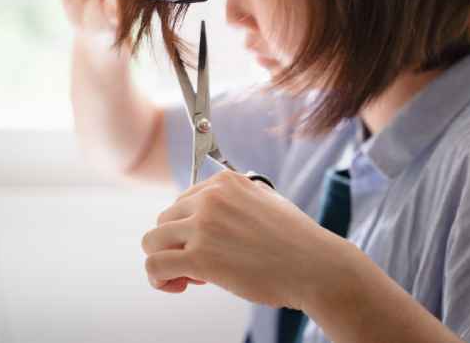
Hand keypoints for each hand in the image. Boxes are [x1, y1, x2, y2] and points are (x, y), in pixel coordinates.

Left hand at [141, 171, 347, 309]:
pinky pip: (155, 265)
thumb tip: (212, 210)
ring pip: (152, 241)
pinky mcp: (199, 257)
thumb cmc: (297, 241)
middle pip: (164, 220)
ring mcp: (203, 226)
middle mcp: (210, 198)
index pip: (182, 202)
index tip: (205, 243)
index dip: (189, 227)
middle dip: (178, 244)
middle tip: (201, 264)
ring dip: (163, 260)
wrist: (316, 267)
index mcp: (224, 182)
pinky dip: (158, 279)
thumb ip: (236, 200)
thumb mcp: (266, 200)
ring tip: (187, 276)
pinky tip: (176, 286)